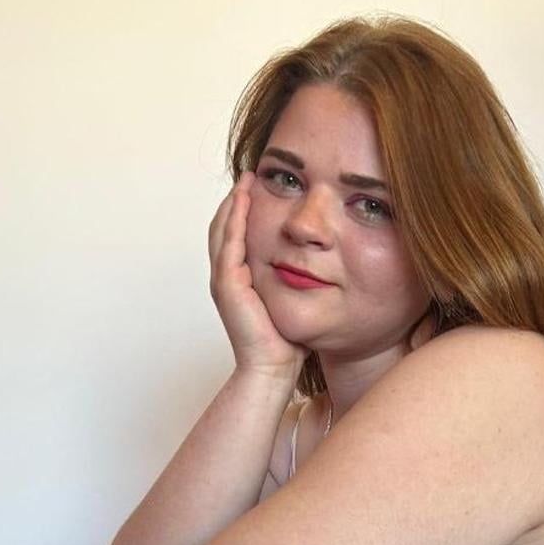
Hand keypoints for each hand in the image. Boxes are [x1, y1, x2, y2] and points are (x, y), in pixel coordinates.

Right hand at [208, 171, 308, 380]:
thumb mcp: (294, 302)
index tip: (259, 189)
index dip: (245, 212)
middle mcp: (227, 277)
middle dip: (236, 200)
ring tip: (246, 181)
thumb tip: (321, 267)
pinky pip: (229, 244)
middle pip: (225, 227)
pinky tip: (245, 201)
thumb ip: (299, 282)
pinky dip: (235, 220)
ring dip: (234, 203)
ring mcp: (224, 280)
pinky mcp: (227, 285)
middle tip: (250, 175)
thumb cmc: (287, 342)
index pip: (238, 236)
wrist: (273, 369)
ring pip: (223, 230)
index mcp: (240, 280)